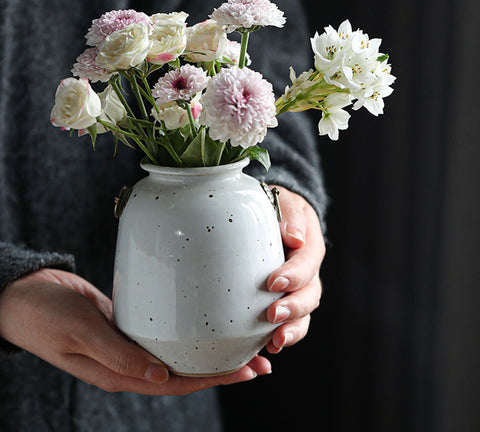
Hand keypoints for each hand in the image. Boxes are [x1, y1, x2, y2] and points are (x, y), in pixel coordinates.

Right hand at [0, 268, 270, 394]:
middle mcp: (129, 363)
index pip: (176, 383)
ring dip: (209, 350)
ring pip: (177, 353)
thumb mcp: (80, 332)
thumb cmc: (46, 315)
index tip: (247, 372)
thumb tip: (159, 377)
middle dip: (222, 369)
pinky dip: (186, 331)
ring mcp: (129, 345)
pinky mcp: (127, 326)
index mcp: (118, 373)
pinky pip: (163, 333)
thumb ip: (117, 355)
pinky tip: (203, 321)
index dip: (213, 380)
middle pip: (184, 372)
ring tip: (240, 342)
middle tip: (259, 358)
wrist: (25, 295)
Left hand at [265, 186, 324, 353]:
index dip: (294, 274)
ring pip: (303, 315)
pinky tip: (266, 347)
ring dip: (292, 329)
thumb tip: (294, 237)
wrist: (275, 218)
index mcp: (309, 246)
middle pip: (310, 295)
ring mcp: (298, 289)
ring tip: (276, 342)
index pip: (307, 262)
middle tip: (273, 315)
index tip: (273, 282)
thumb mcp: (284, 202)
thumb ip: (290, 217)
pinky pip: (289, 322)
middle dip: (294, 308)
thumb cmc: (277, 207)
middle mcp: (307, 272)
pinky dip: (281, 336)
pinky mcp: (285, 300)